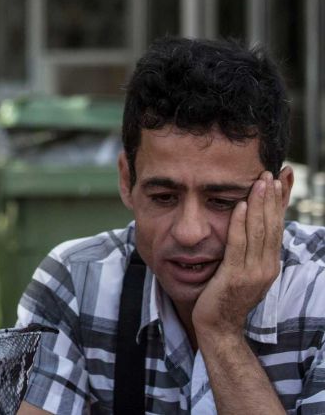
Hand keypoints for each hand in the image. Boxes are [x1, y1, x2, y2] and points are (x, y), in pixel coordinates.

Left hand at [192, 172, 283, 339]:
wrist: (218, 327)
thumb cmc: (225, 296)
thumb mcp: (242, 270)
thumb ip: (247, 250)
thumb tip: (251, 228)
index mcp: (270, 264)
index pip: (277, 227)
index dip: (280, 203)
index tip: (281, 179)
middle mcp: (266, 266)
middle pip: (272, 225)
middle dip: (272, 198)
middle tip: (272, 172)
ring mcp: (253, 272)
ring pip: (259, 232)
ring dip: (259, 205)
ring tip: (260, 181)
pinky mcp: (235, 276)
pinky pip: (238, 245)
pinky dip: (239, 224)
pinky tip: (239, 206)